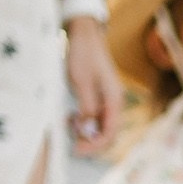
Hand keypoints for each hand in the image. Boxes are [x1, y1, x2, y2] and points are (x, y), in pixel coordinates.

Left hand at [65, 18, 124, 154]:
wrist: (84, 34)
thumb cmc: (83, 55)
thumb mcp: (81, 83)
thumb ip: (86, 108)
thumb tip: (86, 131)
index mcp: (114, 100)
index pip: (110, 133)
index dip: (95, 145)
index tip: (77, 149)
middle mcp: (114, 102)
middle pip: (107, 132)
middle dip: (90, 141)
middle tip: (71, 144)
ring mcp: (107, 99)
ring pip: (100, 126)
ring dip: (85, 131)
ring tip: (67, 125)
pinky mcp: (98, 96)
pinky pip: (94, 116)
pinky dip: (83, 121)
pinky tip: (70, 117)